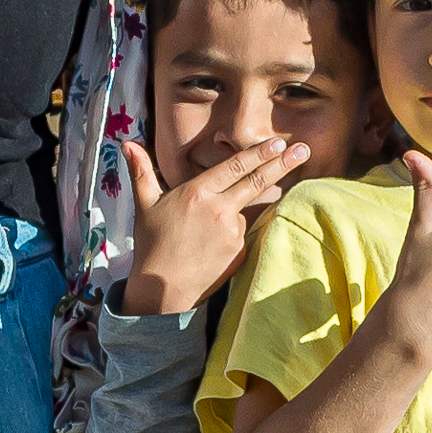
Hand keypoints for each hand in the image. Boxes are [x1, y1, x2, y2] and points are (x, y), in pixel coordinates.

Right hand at [120, 135, 302, 313]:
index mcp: (198, 192)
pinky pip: (244, 233)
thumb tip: (127, 144)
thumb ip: (141, 171)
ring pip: (248, 210)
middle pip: (257, 181)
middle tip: (304, 150)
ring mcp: (234, 233)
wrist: (163, 290)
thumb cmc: (153, 245)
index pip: (236, 166)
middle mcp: (220, 210)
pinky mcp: (241, 252)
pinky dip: (236, 231)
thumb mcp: (145, 205)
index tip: (278, 142)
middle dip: (283, 164)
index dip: (259, 153)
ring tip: (227, 219)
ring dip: (247, 207)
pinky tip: (215, 245)